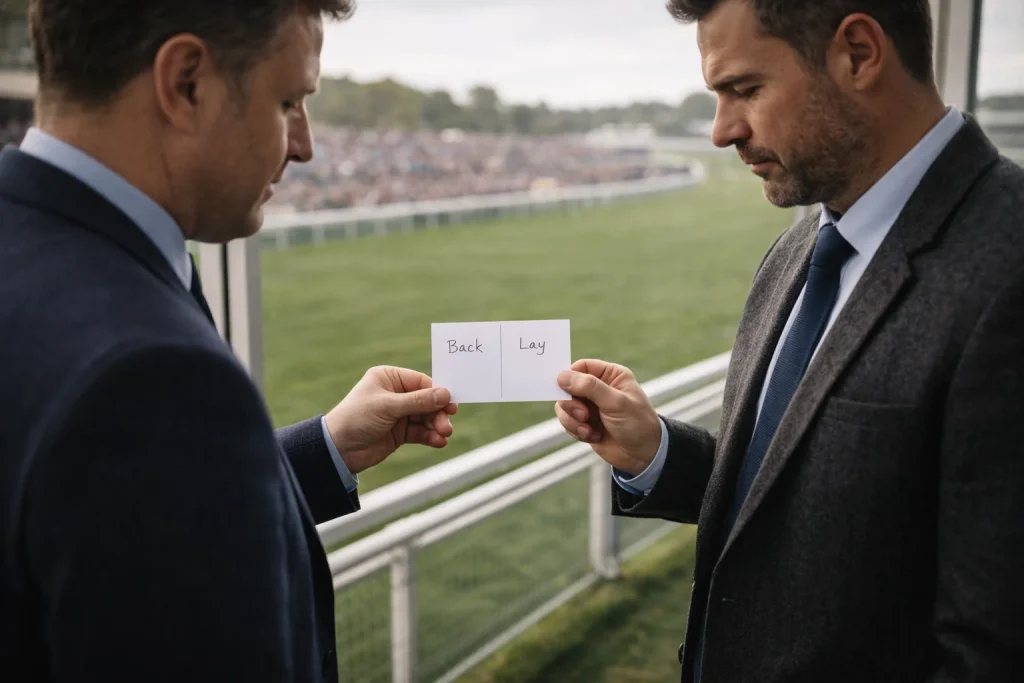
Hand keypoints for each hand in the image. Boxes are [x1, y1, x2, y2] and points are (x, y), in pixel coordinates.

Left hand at [324, 366, 457, 473]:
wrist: (338, 450)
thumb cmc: (357, 418)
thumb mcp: (388, 406)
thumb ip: (418, 401)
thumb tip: (445, 394)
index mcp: (389, 378)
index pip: (421, 382)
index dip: (438, 393)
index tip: (452, 404)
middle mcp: (395, 394)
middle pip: (427, 401)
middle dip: (438, 413)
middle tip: (447, 425)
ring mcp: (398, 414)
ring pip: (426, 417)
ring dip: (436, 426)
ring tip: (444, 434)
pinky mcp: (400, 432)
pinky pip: (420, 431)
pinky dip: (430, 436)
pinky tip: (438, 442)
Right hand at [555, 359, 661, 475]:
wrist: (643, 455)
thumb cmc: (637, 424)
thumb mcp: (616, 402)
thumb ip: (589, 387)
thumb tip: (562, 376)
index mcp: (610, 375)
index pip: (581, 367)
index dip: (570, 377)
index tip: (564, 389)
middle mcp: (599, 388)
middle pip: (568, 387)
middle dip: (571, 404)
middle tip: (583, 415)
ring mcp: (590, 406)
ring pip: (565, 406)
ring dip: (572, 420)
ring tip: (588, 430)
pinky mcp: (585, 423)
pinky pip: (568, 422)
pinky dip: (576, 431)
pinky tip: (593, 436)